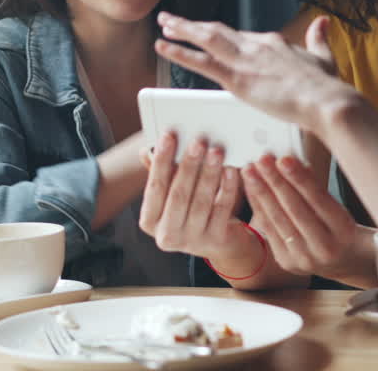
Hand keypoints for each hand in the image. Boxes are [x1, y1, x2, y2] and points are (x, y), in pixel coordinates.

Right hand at [138, 131, 251, 262]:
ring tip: (217, 152)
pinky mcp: (215, 241)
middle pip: (177, 195)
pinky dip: (227, 188)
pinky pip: (222, 209)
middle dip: (188, 165)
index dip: (161, 161)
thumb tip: (146, 150)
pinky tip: (231, 170)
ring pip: (200, 201)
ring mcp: (191, 241)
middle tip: (198, 142)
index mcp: (150, 221)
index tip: (168, 136)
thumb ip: (162, 174)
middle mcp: (166, 236)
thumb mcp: (173, 195)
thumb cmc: (191, 209)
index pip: (154, 188)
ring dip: (209, 174)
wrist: (220, 241)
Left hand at [154, 13, 355, 136]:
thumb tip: (323, 22)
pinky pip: (201, 62)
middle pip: (218, 31)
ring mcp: (244, 60)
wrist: (325, 101)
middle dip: (194, 25)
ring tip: (164, 24)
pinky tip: (164, 46)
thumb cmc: (325, 86)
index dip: (221, 34)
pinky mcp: (237, 78)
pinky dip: (180, 52)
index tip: (209, 33)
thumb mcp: (324, 56)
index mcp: (273, 42)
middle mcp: (255, 45)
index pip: (241, 36)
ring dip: (182, 29)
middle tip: (173, 20)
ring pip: (206, 38)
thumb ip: (319, 38)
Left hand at [242, 154, 360, 277]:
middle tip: (261, 160)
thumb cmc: (344, 228)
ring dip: (261, 193)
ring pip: (278, 220)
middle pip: (295, 210)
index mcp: (344, 231)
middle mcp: (324, 247)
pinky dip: (259, 208)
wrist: (345, 262)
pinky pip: (269, 230)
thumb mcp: (342, 207)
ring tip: (249, 172)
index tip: (283, 159)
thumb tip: (296, 162)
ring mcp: (304, 258)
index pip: (318, 200)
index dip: (299, 179)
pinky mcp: (287, 261)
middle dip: (275, 182)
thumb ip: (319, 188)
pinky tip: (251, 190)